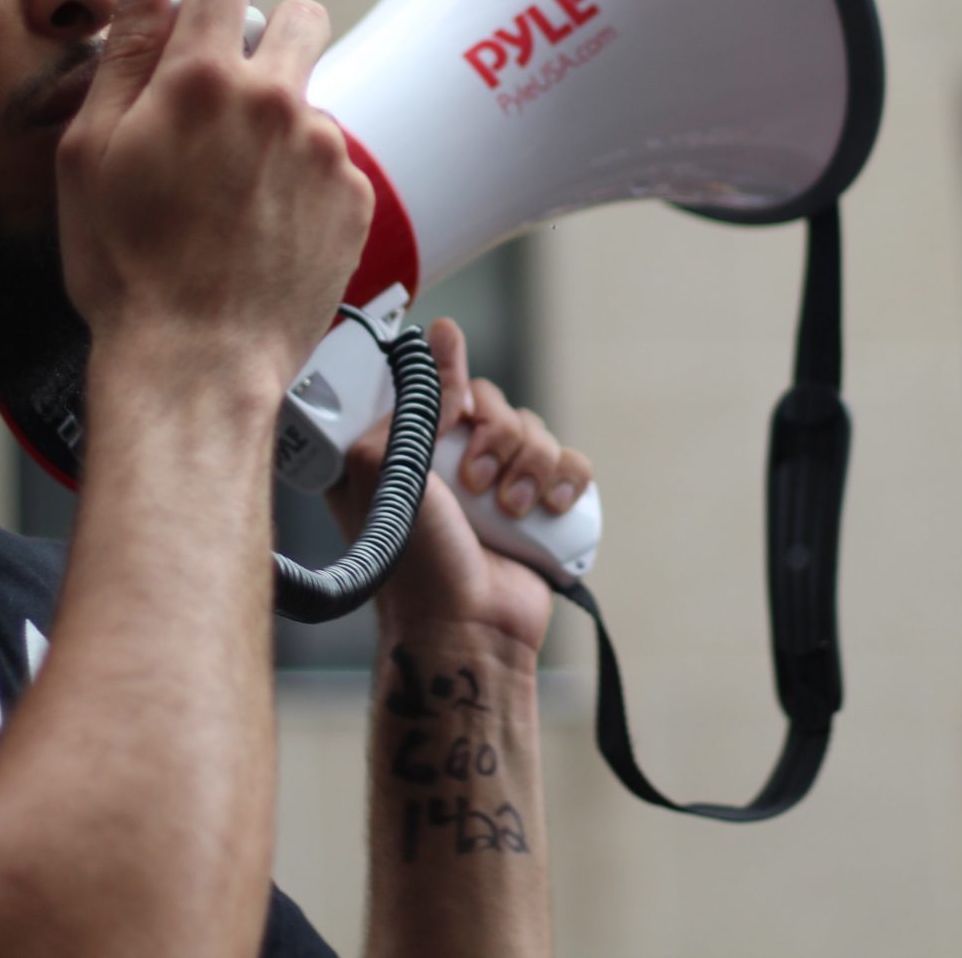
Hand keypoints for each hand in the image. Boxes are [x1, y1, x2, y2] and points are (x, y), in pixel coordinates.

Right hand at [56, 0, 372, 397]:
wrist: (197, 363)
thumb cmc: (129, 269)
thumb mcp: (90, 152)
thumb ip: (125, 50)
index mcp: (204, 79)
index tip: (202, 2)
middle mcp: (277, 102)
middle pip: (302, 15)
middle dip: (270, 37)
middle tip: (231, 93)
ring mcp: (325, 150)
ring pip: (312, 99)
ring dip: (282, 122)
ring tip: (234, 189)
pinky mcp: (355, 197)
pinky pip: (333, 162)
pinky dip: (305, 180)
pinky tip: (264, 225)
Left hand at [328, 318, 595, 658]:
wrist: (467, 627)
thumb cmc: (415, 561)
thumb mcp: (389, 470)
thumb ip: (413, 399)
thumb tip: (443, 334)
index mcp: (403, 447)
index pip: (436, 381)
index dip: (452, 386)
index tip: (455, 410)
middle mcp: (449, 461)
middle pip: (492, 401)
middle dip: (494, 437)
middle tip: (475, 481)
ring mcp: (498, 482)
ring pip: (535, 430)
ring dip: (527, 466)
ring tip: (508, 511)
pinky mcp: (540, 504)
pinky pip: (571, 462)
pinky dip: (565, 480)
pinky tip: (547, 508)